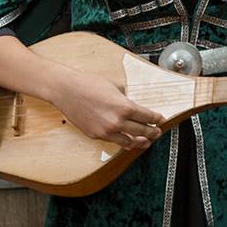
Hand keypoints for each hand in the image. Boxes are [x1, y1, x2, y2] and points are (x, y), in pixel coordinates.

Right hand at [49, 68, 164, 149]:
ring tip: (147, 142)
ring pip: (129, 142)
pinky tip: (128, 142)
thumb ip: (126, 98)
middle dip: (152, 132)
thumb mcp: (115, 87)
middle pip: (142, 131)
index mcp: (125, 107)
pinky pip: (114, 141)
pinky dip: (123, 142)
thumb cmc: (89, 84)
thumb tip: (132, 106)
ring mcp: (106, 131)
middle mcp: (117, 121)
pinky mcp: (95, 135)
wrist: (66, 90)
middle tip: (157, 132)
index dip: (157, 119)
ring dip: (140, 142)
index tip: (160, 119)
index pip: (148, 117)